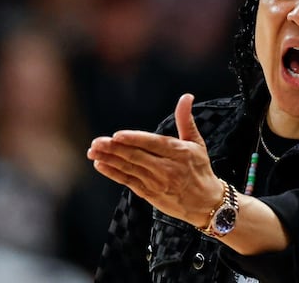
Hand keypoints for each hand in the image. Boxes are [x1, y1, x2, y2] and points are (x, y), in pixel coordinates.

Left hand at [87, 93, 223, 227]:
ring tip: (93, 151)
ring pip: (129, 169)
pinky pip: (128, 181)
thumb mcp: (197, 143)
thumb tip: (186, 96)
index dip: (134, 140)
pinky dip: (113, 173)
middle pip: (137, 157)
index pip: (153, 144)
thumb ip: (185, 120)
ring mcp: (157, 182)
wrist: (205, 203)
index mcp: (179, 152)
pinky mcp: (150, 194)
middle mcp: (167, 168)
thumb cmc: (200, 168)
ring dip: (109, 159)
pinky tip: (100, 164)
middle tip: (97, 141)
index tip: (117, 135)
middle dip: (114, 149)